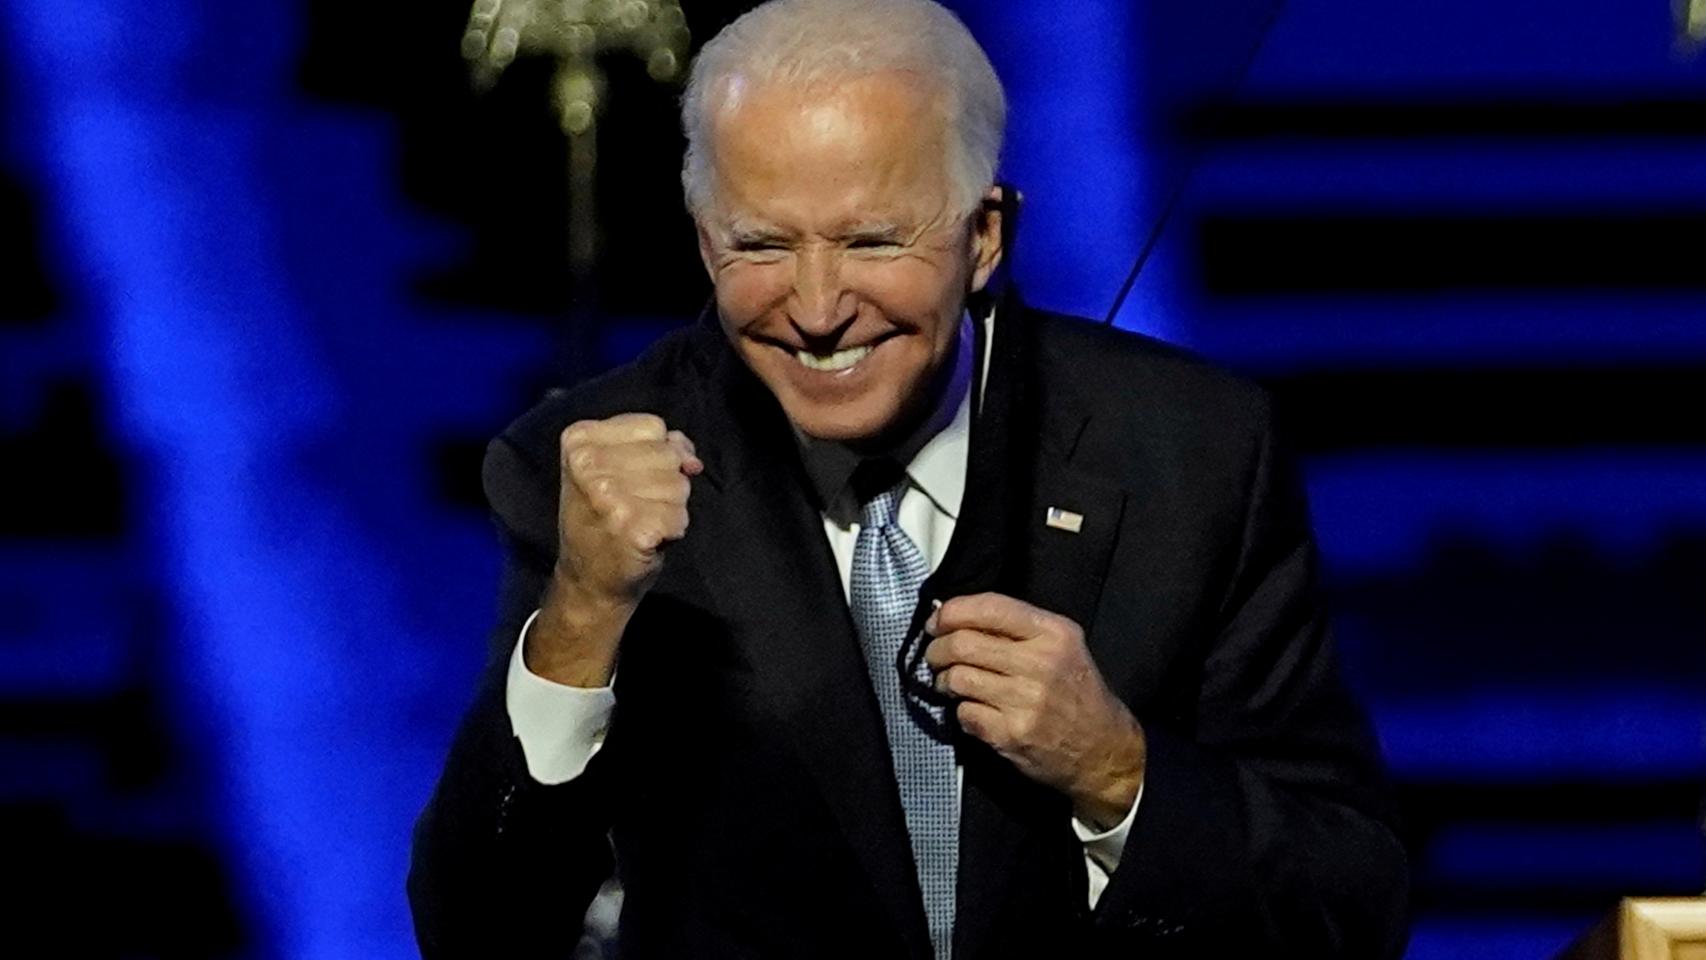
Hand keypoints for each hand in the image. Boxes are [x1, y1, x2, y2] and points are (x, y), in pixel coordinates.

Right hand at [527, 413, 701, 686]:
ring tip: (639, 520)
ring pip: (679, 485)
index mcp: (580, 440)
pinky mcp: (631, 527)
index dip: (657, 452)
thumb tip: (691, 458)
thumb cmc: (603, 519)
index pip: (653, 425)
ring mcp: (608, 496)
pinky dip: (672, 531)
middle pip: (669, 454)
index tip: (631, 477)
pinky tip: (646, 539)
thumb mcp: (614, 468)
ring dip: (670, 508)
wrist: (587, 579)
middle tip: (634, 504)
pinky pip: (680, 517)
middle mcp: (589, 464)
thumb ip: (655, 446)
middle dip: (665, 481)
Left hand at [924, 593, 1145, 827]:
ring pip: (957, 678)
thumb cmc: (1076, 692)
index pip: (989, 607)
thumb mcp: (1062, 646)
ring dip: (945, 680)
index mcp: (1053, 633)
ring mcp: (1025, 701)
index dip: (952, 611)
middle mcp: (1041, 663)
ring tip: (952, 683)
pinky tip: (975, 710)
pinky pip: (964, 712)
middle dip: (937, 648)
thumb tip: (955, 617)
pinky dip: (961, 710)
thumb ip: (1016, 629)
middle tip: (936, 655)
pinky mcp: (1011, 734)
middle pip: (963, 644)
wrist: (1102, 749)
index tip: (937, 621)